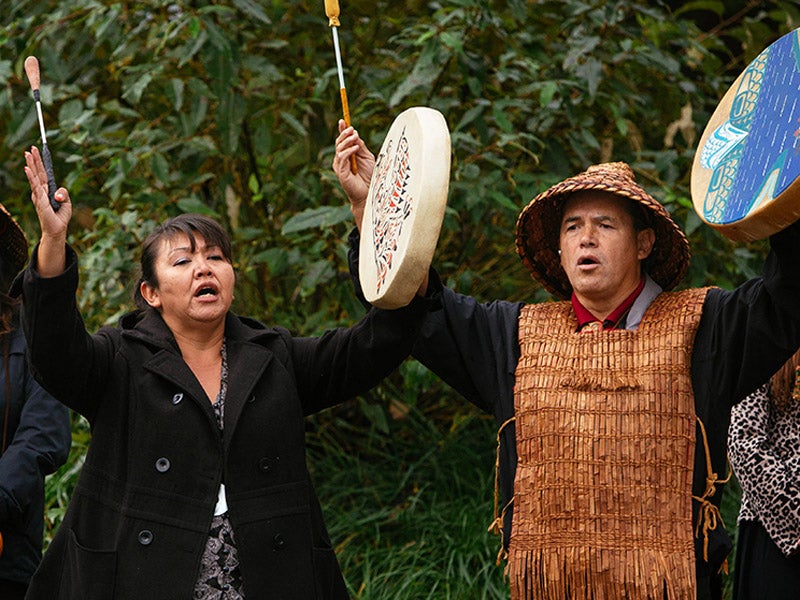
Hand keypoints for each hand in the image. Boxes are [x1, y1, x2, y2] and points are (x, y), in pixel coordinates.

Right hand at [24, 146, 70, 275]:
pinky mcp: (39, 200)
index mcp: (48, 189)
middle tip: (30, 148)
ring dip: (31, 164)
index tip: (37, 151)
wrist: (57, 229)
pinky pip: (35, 186)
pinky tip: (27, 169)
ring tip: (27, 153)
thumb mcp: (67, 202)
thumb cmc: (61, 216)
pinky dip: (31, 177)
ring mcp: (39, 195)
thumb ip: (63, 193)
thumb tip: (56, 193)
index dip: (41, 163)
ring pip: (35, 176)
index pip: (43, 173)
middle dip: (34, 160)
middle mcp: (41, 190)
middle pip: (38, 172)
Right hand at [333, 120, 374, 230]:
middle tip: (352, 129)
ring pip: (339, 149)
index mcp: (347, 155)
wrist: (370, 192)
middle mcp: (341, 160)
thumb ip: (360, 146)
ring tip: (355, 136)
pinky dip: (348, 151)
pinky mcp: (341, 172)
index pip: (342, 140)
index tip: (342, 120)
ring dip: (347, 141)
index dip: (341, 130)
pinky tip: (355, 148)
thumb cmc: (370, 176)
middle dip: (344, 134)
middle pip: (339, 143)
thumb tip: (355, 134)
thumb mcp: (367, 157)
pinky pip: (342, 158)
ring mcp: (340, 166)